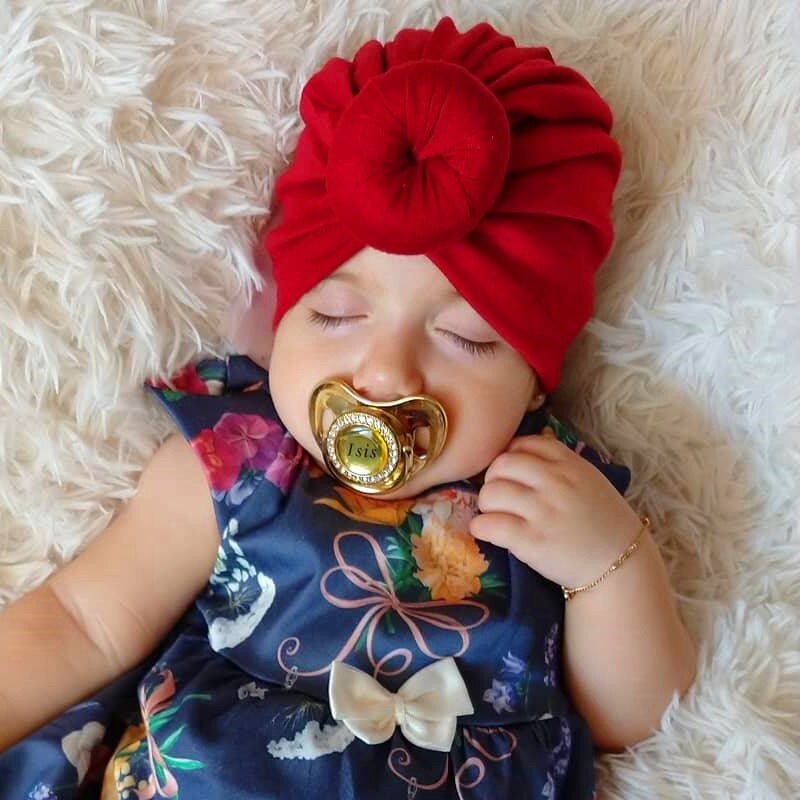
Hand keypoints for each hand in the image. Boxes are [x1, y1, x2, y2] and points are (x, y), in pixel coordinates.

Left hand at [469, 432, 641, 587]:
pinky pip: (490, 524)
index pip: (524, 443)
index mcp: (569, 464)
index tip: (509, 473)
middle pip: (501, 465)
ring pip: (491, 493)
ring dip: (486, 504)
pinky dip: (480, 527)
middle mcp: (555, 483)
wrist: (621, 565)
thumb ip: (558, 464)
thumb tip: (518, 450)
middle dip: (492, 479)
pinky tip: (486, 531)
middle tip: (498, 496)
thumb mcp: (588, 480)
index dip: (510, 456)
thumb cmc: (602, 523)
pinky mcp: (531, 540)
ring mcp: (543, 511)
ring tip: (494, 514)